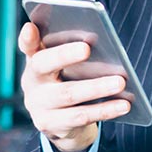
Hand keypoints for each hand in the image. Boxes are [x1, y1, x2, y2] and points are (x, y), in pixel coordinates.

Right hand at [18, 21, 128, 151]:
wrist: (61, 123)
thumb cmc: (70, 82)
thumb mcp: (68, 67)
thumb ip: (77, 52)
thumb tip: (98, 40)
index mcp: (35, 59)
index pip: (27, 45)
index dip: (27, 37)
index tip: (31, 27)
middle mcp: (31, 81)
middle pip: (43, 65)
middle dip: (64, 55)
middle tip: (87, 48)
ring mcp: (37, 104)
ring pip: (67, 93)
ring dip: (96, 87)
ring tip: (120, 81)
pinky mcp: (49, 124)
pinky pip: (80, 116)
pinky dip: (104, 110)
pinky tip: (123, 105)